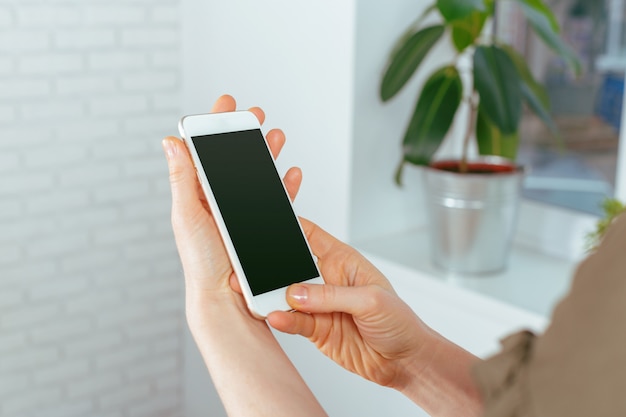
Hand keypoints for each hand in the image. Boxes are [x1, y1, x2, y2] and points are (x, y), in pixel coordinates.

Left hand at [162, 94, 302, 318]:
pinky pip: (277, 201)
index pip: (207, 152)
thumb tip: (171, 141)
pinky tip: (292, 173)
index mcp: (198, 194)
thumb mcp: (186, 215)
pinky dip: (287, 184)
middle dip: (248, 135)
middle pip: (236, 160)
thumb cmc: (201, 260)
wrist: (225, 296)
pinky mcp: (262, 226)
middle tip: (257, 115)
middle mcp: (220, 201)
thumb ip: (182, 178)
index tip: (226, 104)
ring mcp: (242, 213)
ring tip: (277, 135)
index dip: (217, 126)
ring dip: (269, 154)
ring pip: (259, 175)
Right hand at [268, 224, 482, 416]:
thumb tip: (295, 293)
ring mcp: (319, 306)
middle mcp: (327, 281)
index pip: (309, 235)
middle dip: (269, 264)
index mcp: (342, 261)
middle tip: (248, 264)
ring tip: (254, 293)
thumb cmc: (399, 322)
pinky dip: (282, 320)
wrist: (405, 360)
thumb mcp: (370, 300)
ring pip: (285, 296)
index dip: (288, 225)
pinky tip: (274, 317)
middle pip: (290, 266)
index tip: (266, 221)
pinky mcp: (316, 330)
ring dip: (269, 295)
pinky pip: (293, 322)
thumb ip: (331, 295)